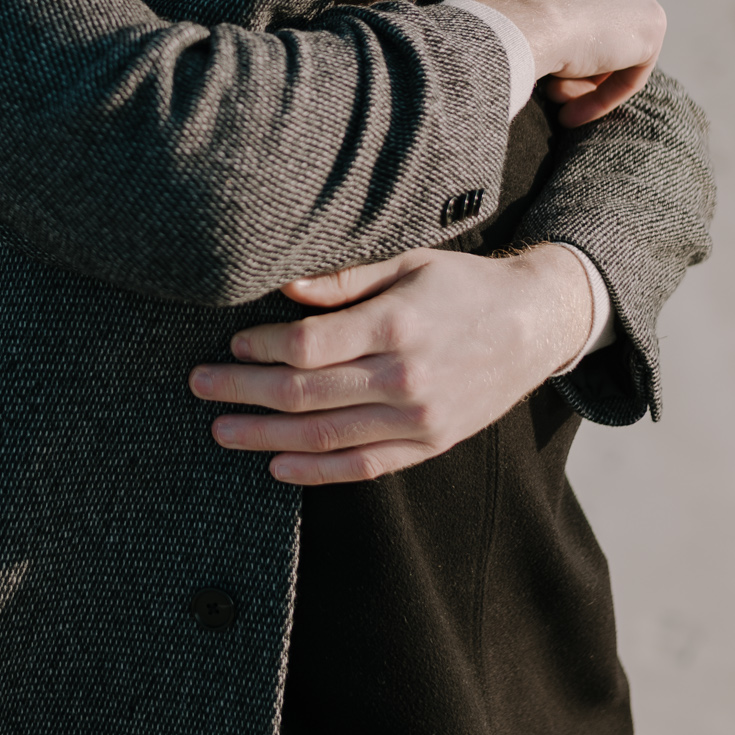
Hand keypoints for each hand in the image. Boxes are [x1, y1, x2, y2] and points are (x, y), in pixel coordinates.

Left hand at [187, 246, 594, 484]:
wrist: (535, 325)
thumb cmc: (463, 286)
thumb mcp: (408, 263)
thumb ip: (345, 279)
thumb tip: (284, 288)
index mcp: (395, 324)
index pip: (307, 345)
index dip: (261, 347)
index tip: (232, 344)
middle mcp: (404, 377)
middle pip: (303, 393)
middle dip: (243, 391)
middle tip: (200, 386)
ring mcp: (417, 419)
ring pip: (323, 437)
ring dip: (264, 436)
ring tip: (223, 430)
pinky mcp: (428, 444)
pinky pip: (362, 466)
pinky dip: (315, 472)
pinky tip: (276, 464)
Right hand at [465, 0, 664, 124]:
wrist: (525, 19)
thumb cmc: (509, 18)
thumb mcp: (520, 13)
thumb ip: (538, 22)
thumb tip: (533, 48)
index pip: (579, 12)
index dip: (562, 48)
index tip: (542, 75)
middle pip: (602, 32)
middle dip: (579, 68)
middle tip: (551, 95)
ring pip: (615, 53)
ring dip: (585, 84)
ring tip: (556, 105)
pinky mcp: (651, 27)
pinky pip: (631, 74)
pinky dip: (604, 99)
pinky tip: (571, 115)